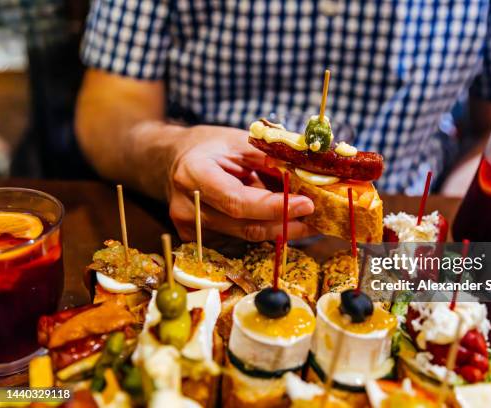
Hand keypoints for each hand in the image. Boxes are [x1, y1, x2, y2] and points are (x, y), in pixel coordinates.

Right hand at [168, 125, 316, 240]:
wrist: (174, 160)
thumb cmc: (209, 147)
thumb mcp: (238, 141)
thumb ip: (268, 159)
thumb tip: (305, 176)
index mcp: (194, 174)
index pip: (238, 201)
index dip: (274, 207)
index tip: (306, 205)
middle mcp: (187, 206)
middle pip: (244, 226)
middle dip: (285, 223)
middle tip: (316, 218)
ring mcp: (189, 228)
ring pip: (245, 236)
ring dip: (280, 229)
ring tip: (308, 221)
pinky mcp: (196, 240)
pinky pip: (238, 239)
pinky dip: (263, 231)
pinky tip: (283, 223)